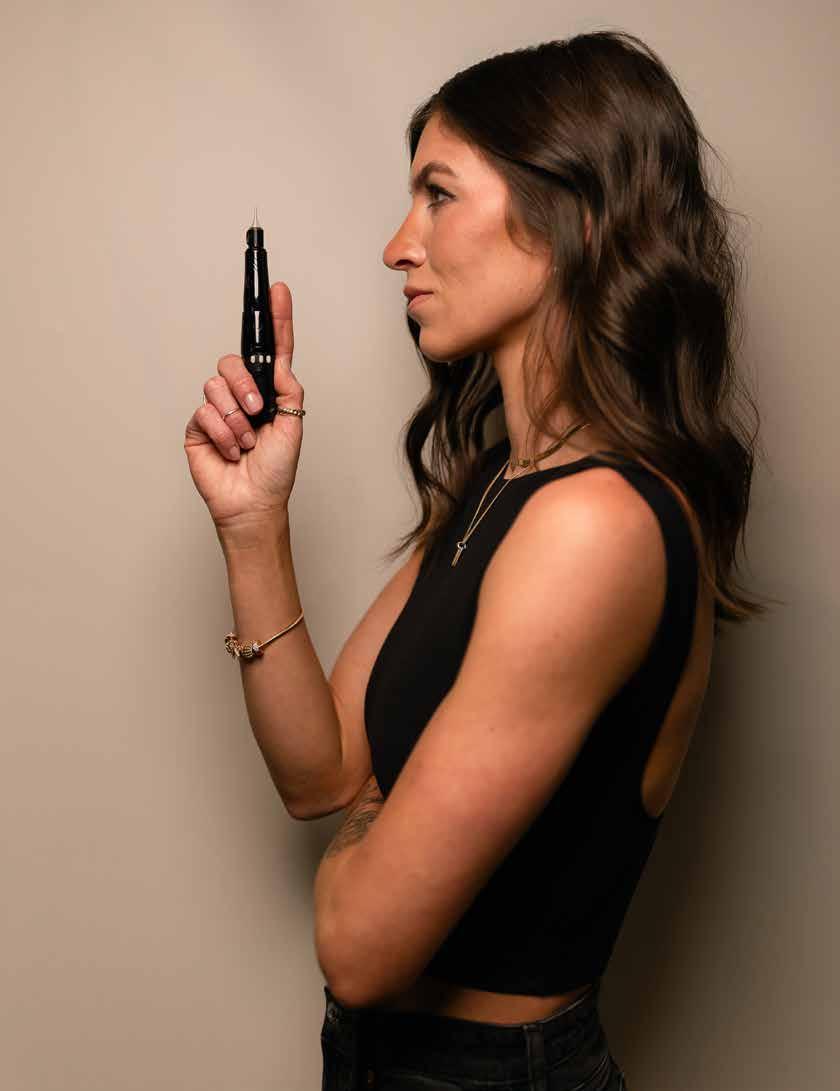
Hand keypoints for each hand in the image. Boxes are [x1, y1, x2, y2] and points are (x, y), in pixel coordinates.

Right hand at [184, 282, 302, 529]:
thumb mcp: (294, 422)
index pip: (270, 349)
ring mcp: (218, 410)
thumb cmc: (276, 471)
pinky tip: (230, 451)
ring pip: (216, 387)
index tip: (278, 290)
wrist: (253, 502)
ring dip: (236, 420)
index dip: (276, 319)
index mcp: (268, 392)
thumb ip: (288, 386)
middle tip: (257, 413)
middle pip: (232, 363)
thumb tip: (280, 359)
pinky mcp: (198, 427)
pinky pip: (204, 411)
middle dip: (245, 388)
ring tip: (246, 443)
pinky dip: (222, 433)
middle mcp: (242, 396)